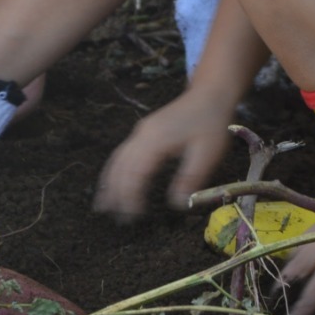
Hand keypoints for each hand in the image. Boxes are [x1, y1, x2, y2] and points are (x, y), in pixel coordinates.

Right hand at [94, 88, 237, 217]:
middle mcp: (142, 135)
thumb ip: (191, 178)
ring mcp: (140, 132)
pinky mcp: (143, 132)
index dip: (131, 196)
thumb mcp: (208, 153)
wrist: (210, 94)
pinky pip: (121, 153)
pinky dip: (113, 170)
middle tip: (117, 220)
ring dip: (109, 183)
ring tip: (103, 206)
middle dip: (117, 194)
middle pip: (121, 167)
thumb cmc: (210, 123)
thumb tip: (177, 204)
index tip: (132, 217)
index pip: (136, 173)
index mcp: (156, 141)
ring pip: (117, 160)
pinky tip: (113, 183)